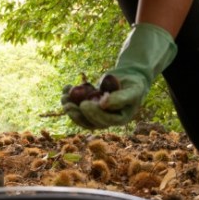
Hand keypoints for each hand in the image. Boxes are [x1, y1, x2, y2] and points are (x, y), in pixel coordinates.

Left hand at [61, 23, 176, 128]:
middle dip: (77, 115)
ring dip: (71, 109)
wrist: (130, 77)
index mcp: (119, 119)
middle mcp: (108, 119)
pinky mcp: (91, 105)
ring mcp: (98, 113)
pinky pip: (78, 106)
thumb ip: (120, 98)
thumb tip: (103, 104)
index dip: (93, 114)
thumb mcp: (132, 90)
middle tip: (67, 105)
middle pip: (90, 122)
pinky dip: (71, 97)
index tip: (84, 104)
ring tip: (63, 97)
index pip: (105, 121)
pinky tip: (66, 88)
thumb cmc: (135, 83)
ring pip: (82, 116)